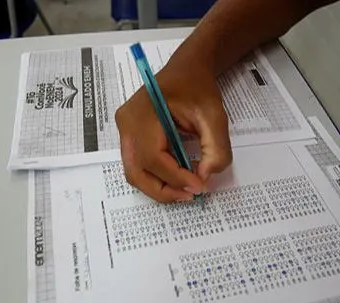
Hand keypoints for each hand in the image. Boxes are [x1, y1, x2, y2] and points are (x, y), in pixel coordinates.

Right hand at [115, 60, 231, 202]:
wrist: (186, 70)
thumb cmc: (198, 88)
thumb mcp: (215, 115)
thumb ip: (215, 148)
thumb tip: (204, 177)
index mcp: (142, 114)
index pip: (153, 157)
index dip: (176, 177)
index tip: (199, 186)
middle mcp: (126, 124)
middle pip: (136, 171)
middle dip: (163, 189)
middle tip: (190, 195)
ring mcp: (124, 131)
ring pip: (135, 172)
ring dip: (159, 187)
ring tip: (185, 189)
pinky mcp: (129, 137)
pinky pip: (138, 165)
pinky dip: (157, 176)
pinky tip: (178, 176)